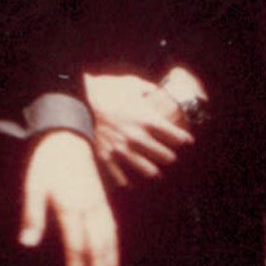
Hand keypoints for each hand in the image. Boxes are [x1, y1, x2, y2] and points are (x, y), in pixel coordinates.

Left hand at [19, 130, 119, 265]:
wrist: (67, 135)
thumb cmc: (47, 161)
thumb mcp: (33, 186)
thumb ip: (32, 215)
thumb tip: (28, 243)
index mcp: (71, 206)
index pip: (77, 246)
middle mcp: (89, 207)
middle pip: (97, 246)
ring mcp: (99, 203)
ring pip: (109, 238)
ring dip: (109, 261)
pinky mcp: (102, 199)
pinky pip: (112, 226)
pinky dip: (114, 244)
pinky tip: (113, 256)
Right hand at [82, 70, 194, 185]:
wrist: (78, 100)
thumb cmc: (106, 90)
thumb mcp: (131, 83)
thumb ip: (148, 88)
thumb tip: (156, 90)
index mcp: (148, 119)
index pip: (175, 136)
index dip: (184, 139)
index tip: (187, 141)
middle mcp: (138, 138)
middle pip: (165, 156)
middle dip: (170, 156)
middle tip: (171, 156)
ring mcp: (122, 150)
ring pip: (147, 170)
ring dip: (154, 171)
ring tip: (157, 173)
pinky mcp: (106, 157)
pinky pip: (121, 176)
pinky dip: (127, 180)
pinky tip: (131, 182)